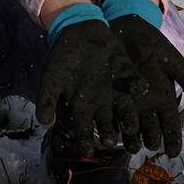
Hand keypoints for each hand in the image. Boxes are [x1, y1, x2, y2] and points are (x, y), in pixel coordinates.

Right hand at [36, 19, 146, 156]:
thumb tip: (43, 122)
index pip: (84, 130)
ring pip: (125, 109)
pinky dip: (138, 85)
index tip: (85, 152)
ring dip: (128, 117)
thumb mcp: (51, 78)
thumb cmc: (63, 59)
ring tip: (130, 126)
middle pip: (108, 124)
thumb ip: (46, 99)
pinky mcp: (128, 74)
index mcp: (83, 107)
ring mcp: (117, 90)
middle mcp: (103, 104)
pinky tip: (139, 88)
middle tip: (109, 141)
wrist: (78, 32)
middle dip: (109, 133)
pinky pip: (135, 82)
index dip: (84, 141)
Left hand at [106, 15, 183, 156]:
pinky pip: (112, 114)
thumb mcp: (172, 62)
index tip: (173, 152)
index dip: (173, 139)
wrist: (127, 28)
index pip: (171, 125)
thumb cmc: (153, 45)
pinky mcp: (111, 96)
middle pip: (151, 129)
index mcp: (164, 99)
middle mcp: (147, 106)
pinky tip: (110, 132)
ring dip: (131, 137)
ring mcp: (129, 102)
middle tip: (150, 146)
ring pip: (131, 126)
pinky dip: (111, 124)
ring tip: (130, 145)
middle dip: (151, 139)